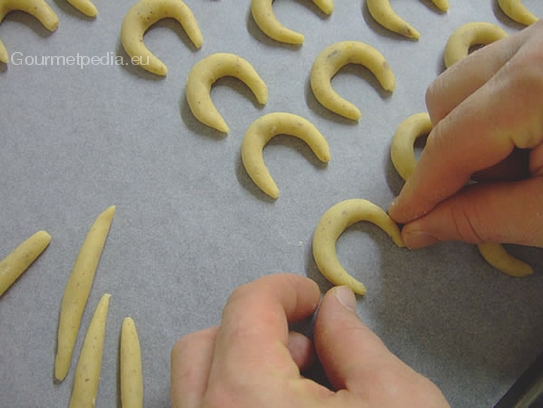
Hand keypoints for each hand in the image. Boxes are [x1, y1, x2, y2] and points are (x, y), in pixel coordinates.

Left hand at [170, 273, 448, 407]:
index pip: (246, 306)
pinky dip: (237, 401)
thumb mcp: (394, 401)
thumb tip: (334, 303)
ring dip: (241, 365)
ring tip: (299, 385)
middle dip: (254, 327)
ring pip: (196, 386)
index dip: (284, 288)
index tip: (313, 296)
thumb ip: (353, 339)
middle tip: (306, 342)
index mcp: (246, 399)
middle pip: (204, 343)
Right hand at [388, 19, 542, 248]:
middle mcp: (538, 42)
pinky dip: (502, 110)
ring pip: (469, 80)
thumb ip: (482, 219)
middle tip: (495, 189)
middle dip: (456, 153)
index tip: (403, 219)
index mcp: (539, 81)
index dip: (423, 187)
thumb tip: (416, 228)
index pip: (452, 140)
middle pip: (447, 98)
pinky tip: (538, 138)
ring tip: (526, 163)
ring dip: (477, 131)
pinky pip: (500, 69)